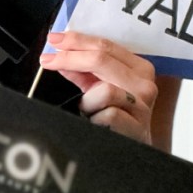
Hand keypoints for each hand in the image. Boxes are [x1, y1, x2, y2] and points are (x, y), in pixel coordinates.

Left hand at [38, 31, 157, 144]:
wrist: (132, 152)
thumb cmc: (116, 120)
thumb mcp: (100, 90)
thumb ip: (82, 73)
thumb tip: (58, 55)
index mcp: (139, 68)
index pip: (106, 46)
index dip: (77, 40)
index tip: (54, 40)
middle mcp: (145, 84)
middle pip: (102, 59)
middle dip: (71, 57)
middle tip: (48, 60)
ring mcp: (143, 107)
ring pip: (105, 90)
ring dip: (87, 101)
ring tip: (88, 111)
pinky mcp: (137, 128)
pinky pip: (107, 115)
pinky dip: (95, 119)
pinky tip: (96, 124)